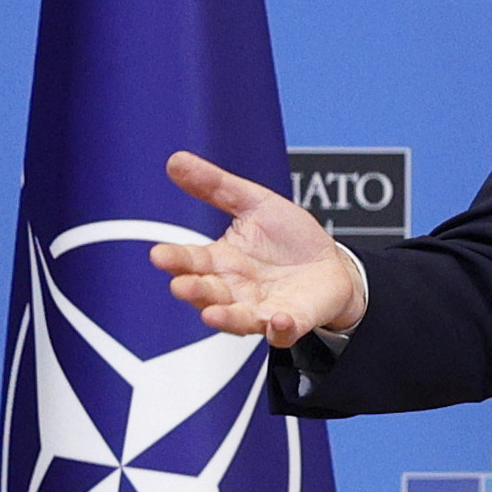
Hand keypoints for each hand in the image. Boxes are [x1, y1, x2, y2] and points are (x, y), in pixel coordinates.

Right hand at [152, 150, 372, 346]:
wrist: (332, 264)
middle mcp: (236, 290)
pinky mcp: (292, 321)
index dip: (175, 260)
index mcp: (222, 261)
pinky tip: (277, 319)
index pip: (191, 261)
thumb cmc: (290, 239)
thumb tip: (175, 161)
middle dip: (194, 291)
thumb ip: (215, 186)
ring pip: (238, 319)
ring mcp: (262, 309)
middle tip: (181, 284)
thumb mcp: (254, 203)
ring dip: (225, 318)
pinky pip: (283, 331)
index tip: (159, 255)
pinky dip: (279, 328)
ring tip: (211, 314)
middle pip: (208, 293)